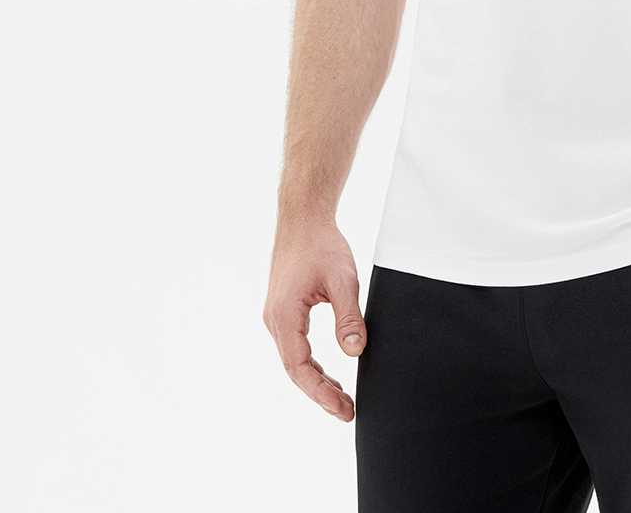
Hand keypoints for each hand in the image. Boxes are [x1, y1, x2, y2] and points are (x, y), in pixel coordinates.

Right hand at [263, 219, 366, 420]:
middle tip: (347, 412)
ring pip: (294, 360)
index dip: (320, 393)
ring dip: (316, 381)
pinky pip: (295, 347)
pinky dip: (311, 364)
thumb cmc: (321, 244)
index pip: (298, 368)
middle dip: (320, 393)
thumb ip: (348, 318)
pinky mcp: (283, 311)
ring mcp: (276, 316)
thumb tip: (355, 352)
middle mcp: (274, 320)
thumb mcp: (343, 280)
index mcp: (284, 315)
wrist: (303, 219)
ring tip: (342, 399)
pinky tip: (329, 373)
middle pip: (294, 370)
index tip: (342, 409)